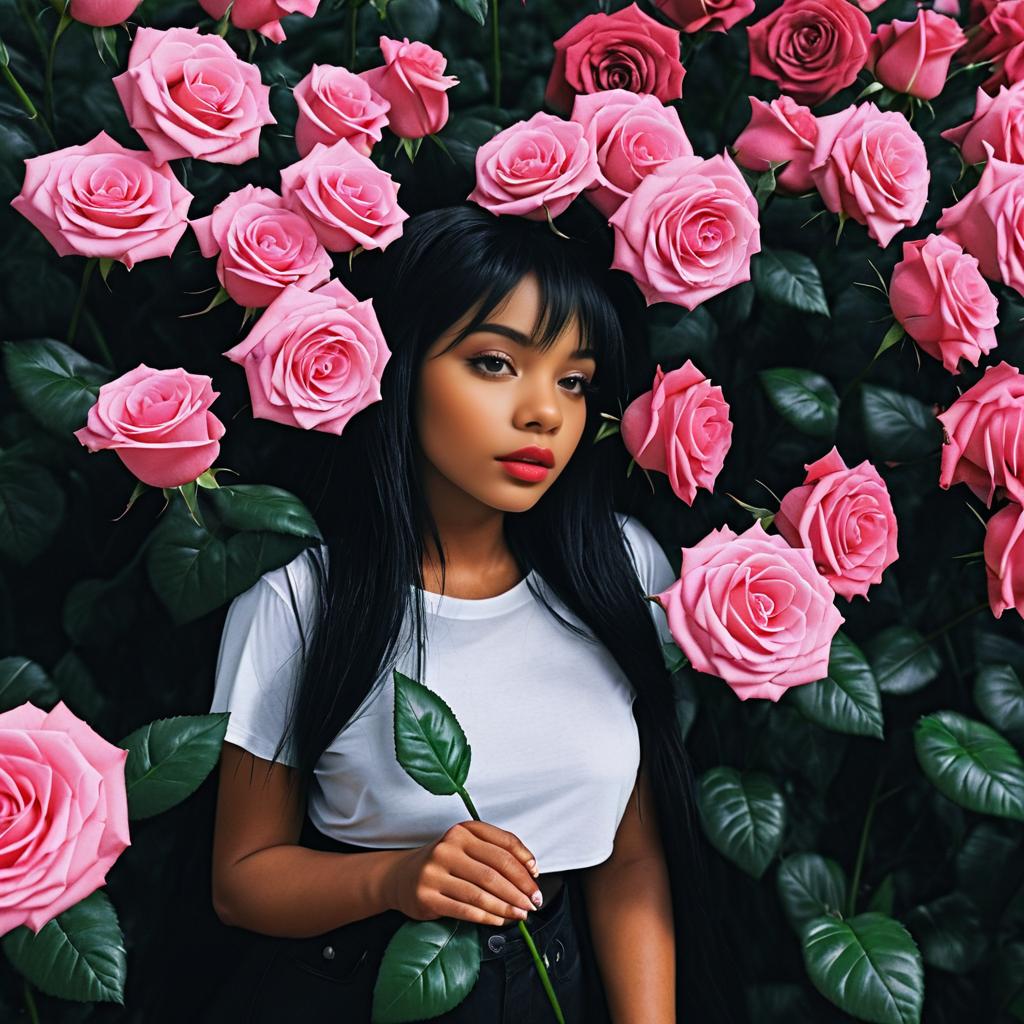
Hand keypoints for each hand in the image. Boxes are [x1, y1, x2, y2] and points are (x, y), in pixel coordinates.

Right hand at [385, 820, 542, 926]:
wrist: (401, 876)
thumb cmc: (444, 862)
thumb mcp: (466, 846)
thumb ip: (495, 851)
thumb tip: (530, 871)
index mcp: (462, 830)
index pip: (503, 844)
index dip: (524, 862)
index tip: (536, 877)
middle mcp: (448, 847)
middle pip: (495, 870)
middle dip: (520, 888)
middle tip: (534, 901)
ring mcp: (435, 872)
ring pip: (481, 891)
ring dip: (507, 906)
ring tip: (521, 914)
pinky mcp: (427, 896)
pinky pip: (465, 908)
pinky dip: (487, 917)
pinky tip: (500, 920)